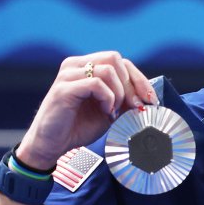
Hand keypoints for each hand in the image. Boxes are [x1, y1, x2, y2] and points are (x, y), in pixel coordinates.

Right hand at [17, 51, 156, 169]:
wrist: (52, 145)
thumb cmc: (78, 128)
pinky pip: (96, 84)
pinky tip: (105, 112)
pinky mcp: (64, 88)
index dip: (138, 79)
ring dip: (119, 93)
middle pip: (115, 59)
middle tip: (135, 107)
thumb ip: (125, 100)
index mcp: (86, 67)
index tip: (150, 99)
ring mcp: (68, 75)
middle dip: (132, 84)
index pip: (120, 61)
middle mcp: (75, 65)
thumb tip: (147, 97)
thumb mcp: (109, 112)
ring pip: (108, 69)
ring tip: (113, 111)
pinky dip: (108, 98)